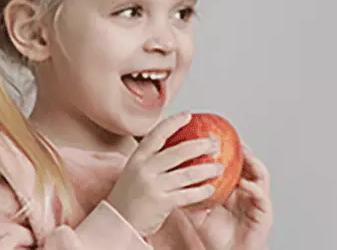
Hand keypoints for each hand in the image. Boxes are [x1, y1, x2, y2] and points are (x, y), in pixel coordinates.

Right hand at [106, 111, 223, 237]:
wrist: (117, 221)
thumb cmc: (128, 196)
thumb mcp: (134, 171)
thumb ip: (151, 160)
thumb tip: (175, 148)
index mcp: (137, 157)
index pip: (157, 134)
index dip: (173, 122)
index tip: (188, 115)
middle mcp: (145, 168)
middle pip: (178, 151)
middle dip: (200, 145)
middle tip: (214, 143)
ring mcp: (153, 185)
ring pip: (187, 173)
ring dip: (207, 169)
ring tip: (219, 167)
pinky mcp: (161, 202)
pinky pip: (187, 194)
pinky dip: (201, 191)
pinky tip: (211, 189)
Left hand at [183, 142, 272, 249]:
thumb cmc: (215, 236)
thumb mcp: (197, 211)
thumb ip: (187, 193)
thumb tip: (169, 177)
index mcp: (231, 188)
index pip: (232, 163)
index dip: (226, 149)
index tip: (215, 135)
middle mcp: (246, 191)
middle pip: (248, 164)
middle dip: (242, 150)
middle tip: (231, 137)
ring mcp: (256, 201)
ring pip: (260, 175)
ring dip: (253, 163)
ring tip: (243, 153)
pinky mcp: (264, 214)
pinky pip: (261, 197)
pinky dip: (253, 188)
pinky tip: (244, 183)